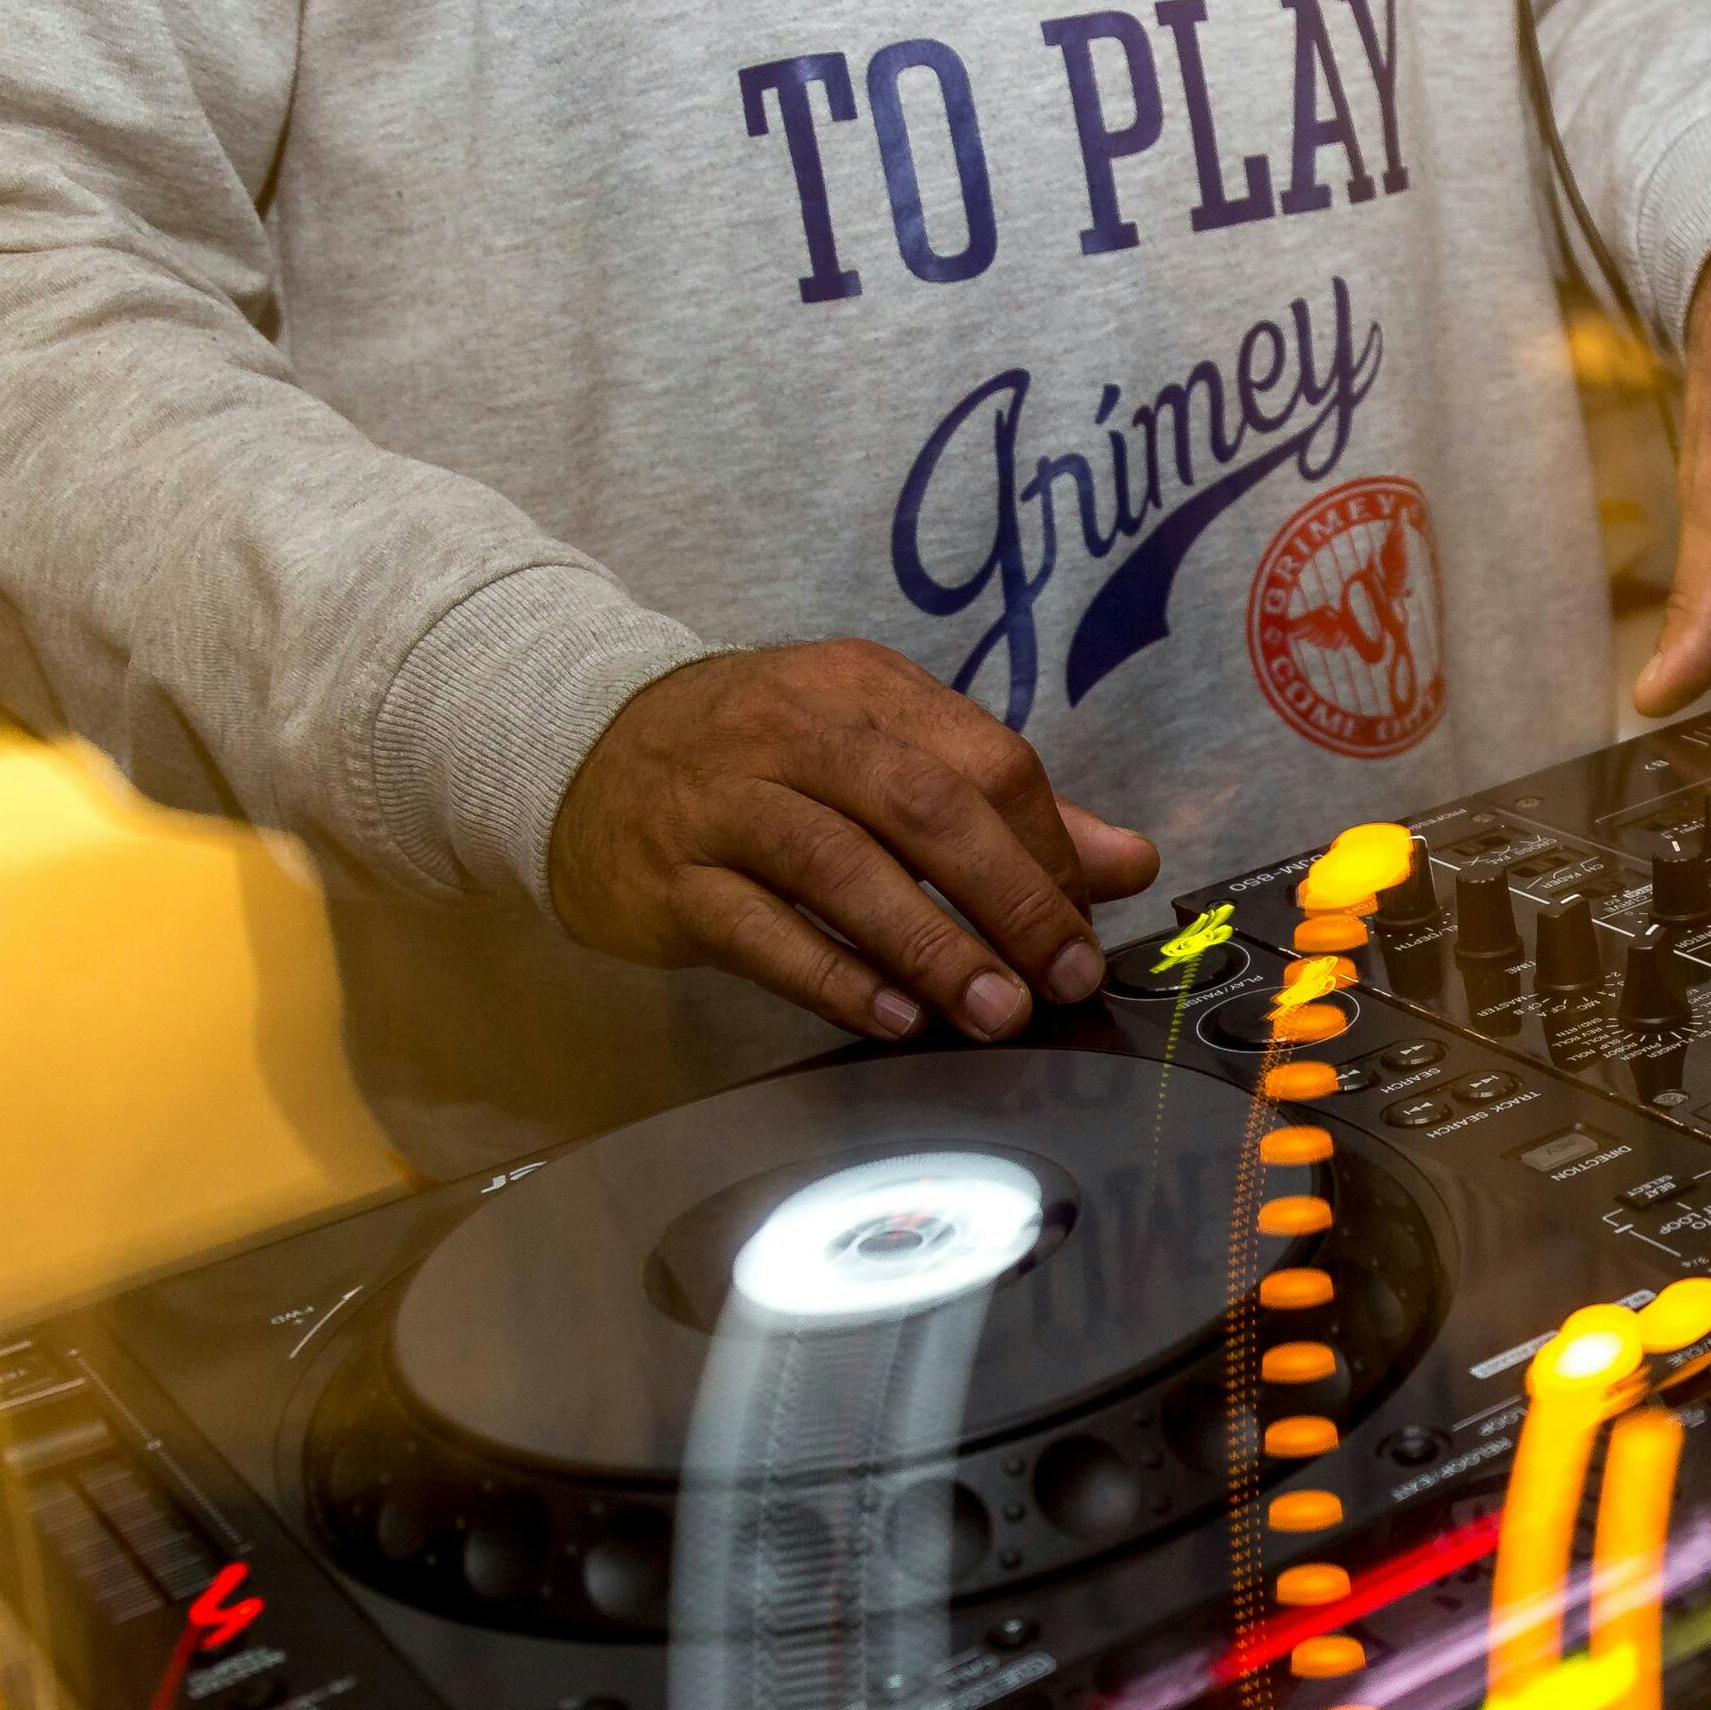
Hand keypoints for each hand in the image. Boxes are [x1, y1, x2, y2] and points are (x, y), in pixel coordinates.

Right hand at [544, 641, 1159, 1039]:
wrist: (580, 750)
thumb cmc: (757, 760)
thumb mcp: (878, 749)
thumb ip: (1003, 807)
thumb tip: (1131, 863)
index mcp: (864, 690)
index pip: (984, 760)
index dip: (1048, 849)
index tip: (1086, 924)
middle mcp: (793, 732)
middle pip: (926, 807)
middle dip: (1010, 899)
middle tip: (1063, 976)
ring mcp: (724, 804)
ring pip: (844, 867)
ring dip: (934, 946)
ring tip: (998, 1013)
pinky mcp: (671, 879)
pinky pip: (762, 931)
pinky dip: (837, 977)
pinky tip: (897, 1019)